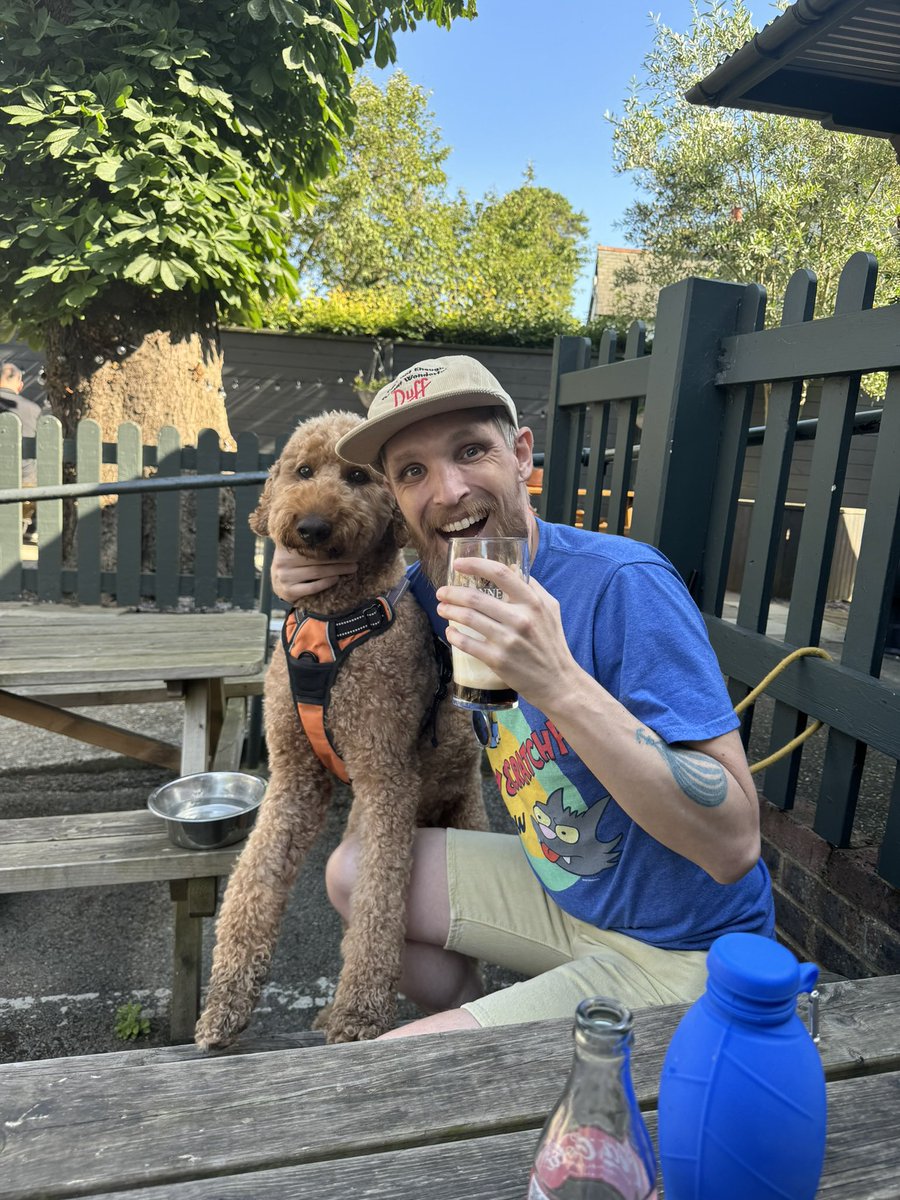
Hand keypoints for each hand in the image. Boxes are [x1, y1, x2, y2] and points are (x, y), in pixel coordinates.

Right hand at [270, 543, 357, 603]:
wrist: (278, 585)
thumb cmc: (292, 564)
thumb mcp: (293, 550)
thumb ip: (305, 541)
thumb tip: (333, 529)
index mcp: (285, 547)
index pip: (311, 545)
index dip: (330, 545)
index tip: (347, 544)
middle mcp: (283, 561)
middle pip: (317, 559)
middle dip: (339, 559)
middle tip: (355, 559)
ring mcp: (285, 578)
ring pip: (316, 572)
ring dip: (337, 570)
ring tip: (352, 568)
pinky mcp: (289, 592)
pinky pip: (311, 587)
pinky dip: (325, 583)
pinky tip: (336, 579)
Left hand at [436, 557, 577, 711]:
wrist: (558, 682)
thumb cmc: (552, 643)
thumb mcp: (551, 610)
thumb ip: (533, 588)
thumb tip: (514, 568)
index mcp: (532, 602)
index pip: (500, 573)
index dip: (475, 565)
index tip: (458, 564)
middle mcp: (520, 619)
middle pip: (475, 597)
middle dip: (452, 592)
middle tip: (442, 592)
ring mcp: (508, 640)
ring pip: (468, 619)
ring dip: (449, 611)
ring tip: (442, 609)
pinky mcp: (498, 660)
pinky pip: (467, 644)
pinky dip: (454, 636)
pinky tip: (450, 632)